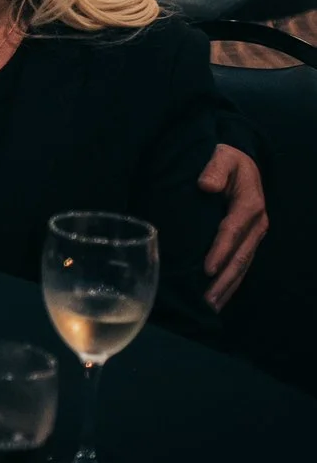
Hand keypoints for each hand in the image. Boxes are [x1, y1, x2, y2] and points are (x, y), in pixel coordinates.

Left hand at [199, 143, 267, 308]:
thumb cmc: (227, 160)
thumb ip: (215, 169)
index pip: (232, 231)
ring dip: (227, 287)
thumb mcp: (222, 157)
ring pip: (242, 265)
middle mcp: (256, 224)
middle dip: (224, 280)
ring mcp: (254, 235)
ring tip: (211, 306)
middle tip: (207, 300)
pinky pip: (241, 265)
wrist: (241, 163)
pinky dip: (230, 283)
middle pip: (239, 256)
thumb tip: (206, 184)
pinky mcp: (248, 241)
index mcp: (249, 204)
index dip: (220, 251)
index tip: (206, 269)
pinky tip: (218, 298)